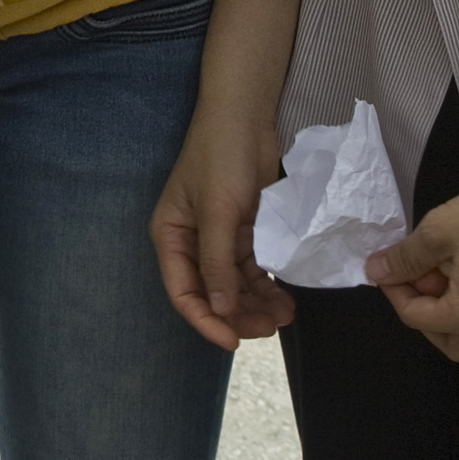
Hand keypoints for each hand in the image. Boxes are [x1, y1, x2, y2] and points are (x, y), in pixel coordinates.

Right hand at [151, 111, 295, 350]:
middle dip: (239, 315)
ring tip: (287, 314)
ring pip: (236, 286)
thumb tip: (220, 311)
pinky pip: (253, 270)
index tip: (234, 342)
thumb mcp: (217, 211)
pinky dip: (268, 286)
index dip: (205, 320)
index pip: (182, 291)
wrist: (245, 117)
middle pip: (211, 294)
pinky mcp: (243, 232)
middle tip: (271, 327)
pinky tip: (287, 297)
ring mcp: (219, 239)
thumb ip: (217, 263)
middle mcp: (192, 242)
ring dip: (258, 304)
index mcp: (171, 236)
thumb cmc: (221, 158)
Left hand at [365, 185, 458, 361]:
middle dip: (426, 317)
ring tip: (448, 268)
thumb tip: (376, 272)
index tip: (388, 266)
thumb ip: (405, 258)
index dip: (395, 291)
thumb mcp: (437, 233)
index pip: (416, 319)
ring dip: (454, 309)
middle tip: (419, 280)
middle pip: (451, 342)